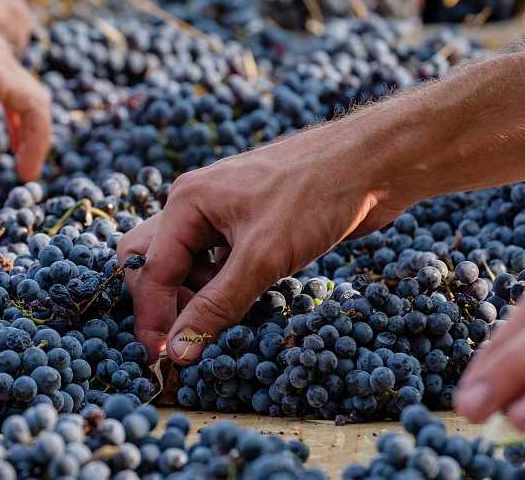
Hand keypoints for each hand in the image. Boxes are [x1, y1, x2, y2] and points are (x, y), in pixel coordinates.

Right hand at [0, 7, 50, 178]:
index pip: (14, 89)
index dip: (18, 120)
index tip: (16, 146)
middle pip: (30, 96)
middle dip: (32, 132)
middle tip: (27, 163)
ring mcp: (2, 62)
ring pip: (37, 104)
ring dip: (37, 140)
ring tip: (28, 171)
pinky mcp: (3, 76)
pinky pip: (34, 110)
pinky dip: (36, 138)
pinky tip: (26, 164)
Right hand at [116, 124, 408, 363]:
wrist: (374, 164)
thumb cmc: (317, 194)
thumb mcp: (264, 257)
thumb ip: (217, 305)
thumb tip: (180, 350)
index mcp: (187, 201)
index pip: (150, 269)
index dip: (152, 318)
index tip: (162, 360)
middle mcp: (196, 204)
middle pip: (156, 261)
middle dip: (164, 303)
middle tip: (184, 342)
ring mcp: (223, 212)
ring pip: (188, 264)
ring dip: (195, 297)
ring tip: (219, 324)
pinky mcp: (250, 223)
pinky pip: (217, 261)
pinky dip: (221, 287)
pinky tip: (244, 303)